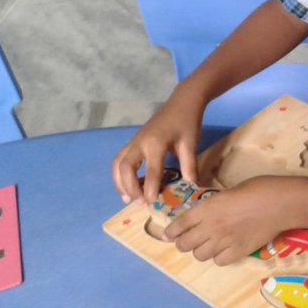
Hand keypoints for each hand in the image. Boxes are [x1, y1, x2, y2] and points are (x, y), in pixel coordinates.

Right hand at [111, 89, 205, 203]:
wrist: (181, 102)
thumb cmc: (187, 122)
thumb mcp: (191, 144)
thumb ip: (189, 166)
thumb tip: (189, 187)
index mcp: (156, 143)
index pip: (151, 172)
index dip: (150, 190)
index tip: (151, 204)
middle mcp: (140, 142)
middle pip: (125, 169)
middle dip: (129, 188)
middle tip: (139, 203)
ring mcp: (134, 141)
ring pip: (117, 164)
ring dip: (120, 183)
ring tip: (127, 198)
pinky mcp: (134, 142)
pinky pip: (120, 159)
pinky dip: (120, 174)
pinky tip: (128, 185)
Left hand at [164, 175, 297, 264]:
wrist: (280, 203)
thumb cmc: (258, 189)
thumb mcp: (228, 192)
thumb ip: (214, 206)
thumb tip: (207, 214)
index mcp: (207, 208)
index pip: (179, 225)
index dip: (171, 232)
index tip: (167, 235)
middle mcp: (211, 227)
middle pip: (185, 244)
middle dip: (184, 243)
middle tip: (189, 240)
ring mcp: (224, 241)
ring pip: (199, 255)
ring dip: (201, 250)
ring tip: (208, 245)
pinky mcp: (238, 252)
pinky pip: (218, 261)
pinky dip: (218, 257)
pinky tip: (224, 249)